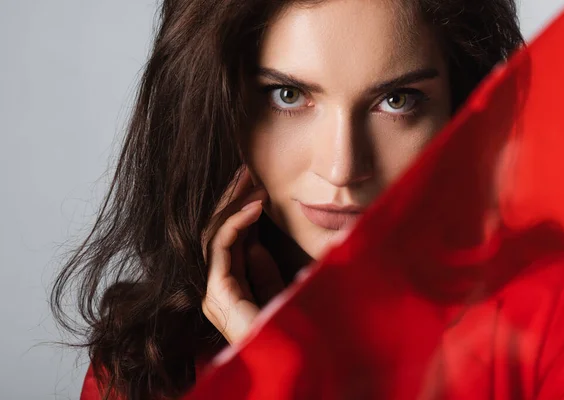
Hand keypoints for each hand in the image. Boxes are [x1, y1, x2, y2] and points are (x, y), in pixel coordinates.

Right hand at [201, 166, 283, 344]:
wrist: (290, 360)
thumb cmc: (288, 329)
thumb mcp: (278, 292)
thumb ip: (264, 272)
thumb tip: (255, 246)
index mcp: (231, 285)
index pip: (230, 238)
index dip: (241, 209)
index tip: (255, 184)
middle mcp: (218, 286)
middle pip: (219, 232)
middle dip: (232, 199)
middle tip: (245, 170)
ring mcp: (214, 290)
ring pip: (216, 234)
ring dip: (233, 204)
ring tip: (249, 179)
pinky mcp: (218, 293)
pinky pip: (222, 248)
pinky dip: (237, 223)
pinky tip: (255, 206)